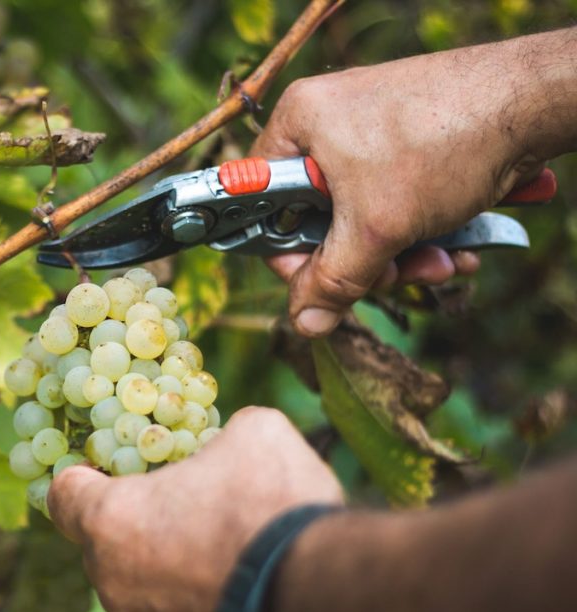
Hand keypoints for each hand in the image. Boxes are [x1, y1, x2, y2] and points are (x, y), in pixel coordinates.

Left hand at [47, 407, 343, 611]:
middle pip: (105, 542)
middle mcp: (113, 584)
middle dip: (140, 519)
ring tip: (224, 546)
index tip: (113, 465)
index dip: (86, 473)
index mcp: (110, 521)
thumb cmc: (272, 507)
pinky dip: (198, 602)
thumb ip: (223, 433)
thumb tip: (233, 438)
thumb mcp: (255, 432)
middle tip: (187, 501)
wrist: (323, 598)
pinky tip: (241, 586)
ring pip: (141, 586)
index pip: (63, 493)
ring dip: (169, 564)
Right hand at [250, 40, 547, 336]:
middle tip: (397, 276)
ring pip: (365, 216)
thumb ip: (333, 281)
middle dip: (366, 260)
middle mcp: (328, 122)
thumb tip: (303, 323)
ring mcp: (371, 129)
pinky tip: (459, 246)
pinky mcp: (410, 139)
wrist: (535, 101)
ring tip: (445, 263)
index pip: (263, 203)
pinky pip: (397, 199)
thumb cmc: (444, 144)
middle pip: (321, 218)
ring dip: (404, 254)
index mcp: (298, 123)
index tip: (319, 282)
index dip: (289, 252)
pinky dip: (424, 229)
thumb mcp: (377, 227)